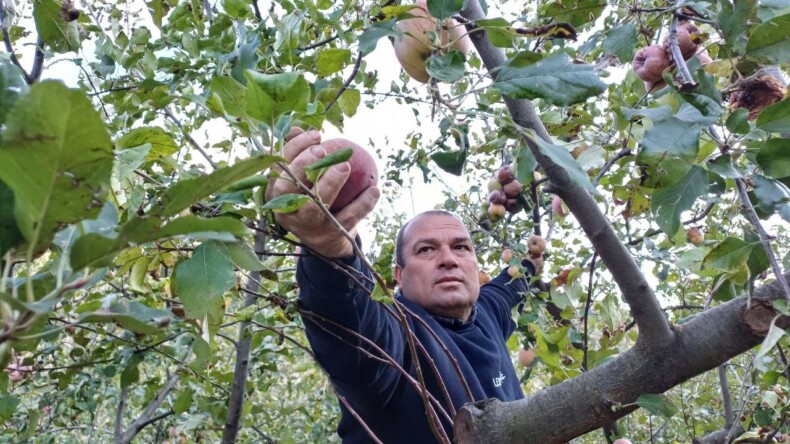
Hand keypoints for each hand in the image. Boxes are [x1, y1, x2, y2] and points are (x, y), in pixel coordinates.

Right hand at [265, 128, 379, 257]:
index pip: (279, 167)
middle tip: (323, 151)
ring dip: (330, 185)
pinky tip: (374, 189)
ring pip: (315, 207)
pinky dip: (362, 204)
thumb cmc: (312, 198)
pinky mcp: (330, 236)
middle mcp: (288, 211)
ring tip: (345, 166)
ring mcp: (308, 226)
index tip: (316, 135)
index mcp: (276, 193)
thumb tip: (295, 128)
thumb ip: (299, 155)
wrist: (326, 241)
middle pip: (288, 189)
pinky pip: (347, 218)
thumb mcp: (302, 179)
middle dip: (303, 167)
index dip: (295, 149)